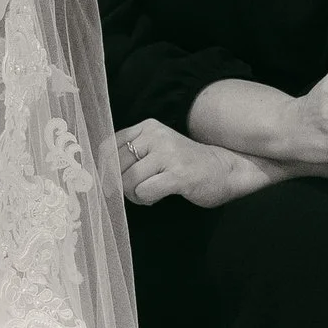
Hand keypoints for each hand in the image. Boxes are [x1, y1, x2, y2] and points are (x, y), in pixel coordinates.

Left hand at [117, 122, 265, 208]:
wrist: (226, 169)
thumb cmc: (185, 164)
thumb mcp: (156, 150)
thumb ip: (130, 156)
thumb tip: (101, 175)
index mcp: (147, 127)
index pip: (107, 146)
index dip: (103, 169)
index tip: (109, 182)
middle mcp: (156, 136)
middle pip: (115, 166)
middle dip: (121, 186)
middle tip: (137, 191)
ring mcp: (168, 154)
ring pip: (128, 181)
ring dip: (134, 195)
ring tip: (149, 193)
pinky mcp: (178, 174)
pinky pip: (144, 192)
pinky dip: (146, 200)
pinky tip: (158, 196)